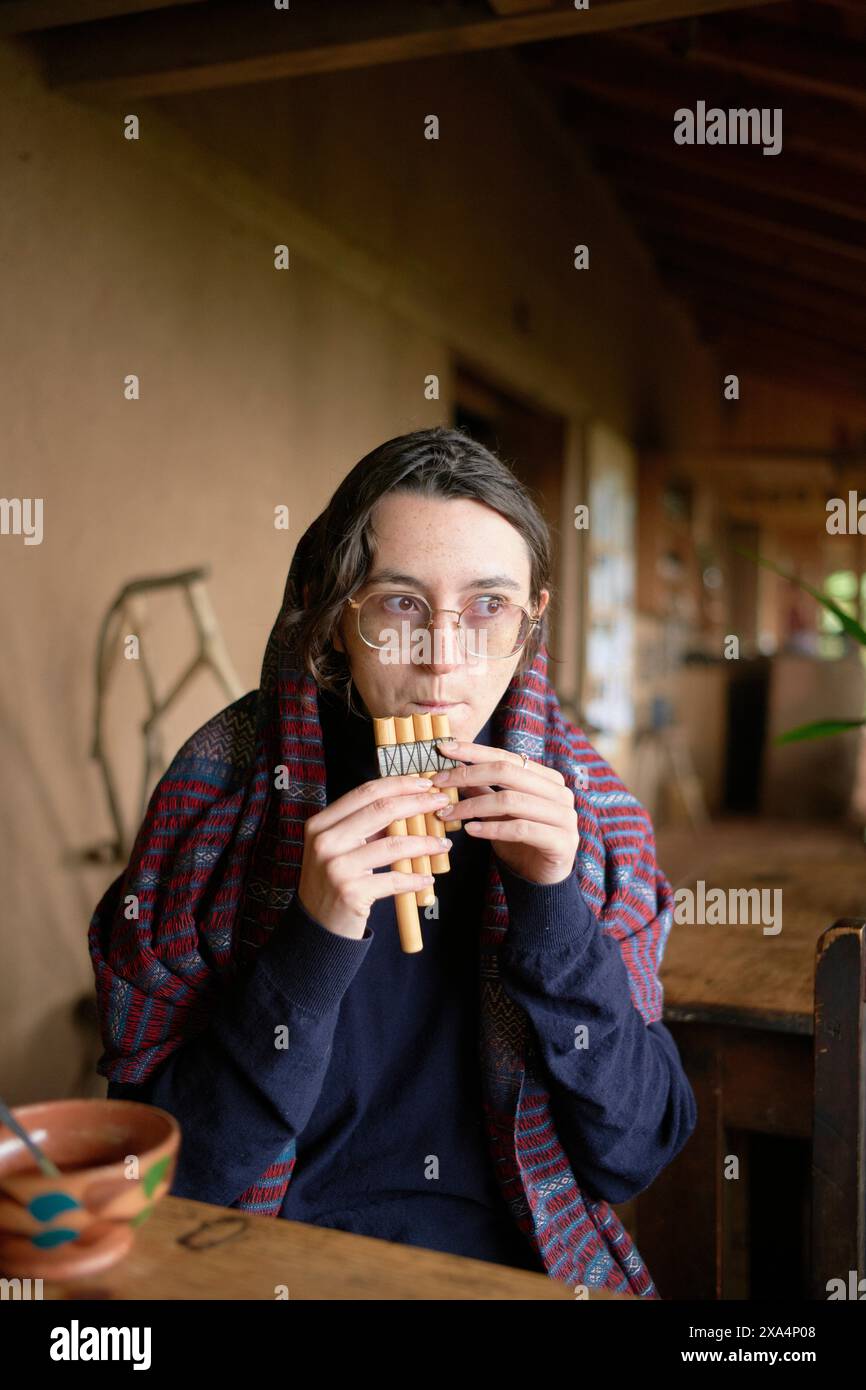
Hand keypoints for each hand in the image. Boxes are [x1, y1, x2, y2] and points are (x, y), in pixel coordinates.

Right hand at [299, 776, 452, 938]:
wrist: (317, 927)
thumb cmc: (334, 882)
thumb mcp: (339, 847)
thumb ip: (365, 826)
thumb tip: (410, 803)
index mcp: (321, 824)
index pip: (365, 793)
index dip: (398, 784)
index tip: (425, 784)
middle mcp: (325, 842)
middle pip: (381, 810)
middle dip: (418, 803)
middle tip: (441, 803)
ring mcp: (336, 867)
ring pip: (393, 845)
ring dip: (425, 843)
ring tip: (443, 844)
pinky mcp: (350, 892)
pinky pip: (394, 880)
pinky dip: (415, 879)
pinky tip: (427, 878)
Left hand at [431, 740, 578, 885]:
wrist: (543, 880)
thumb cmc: (520, 843)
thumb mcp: (498, 813)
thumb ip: (482, 791)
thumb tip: (452, 769)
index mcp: (547, 778)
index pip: (506, 757)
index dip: (473, 751)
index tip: (443, 749)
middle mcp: (559, 792)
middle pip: (508, 773)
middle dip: (468, 775)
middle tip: (438, 782)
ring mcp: (565, 816)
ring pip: (511, 801)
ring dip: (473, 806)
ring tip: (447, 813)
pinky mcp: (562, 841)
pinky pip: (520, 829)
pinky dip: (491, 828)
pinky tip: (470, 831)